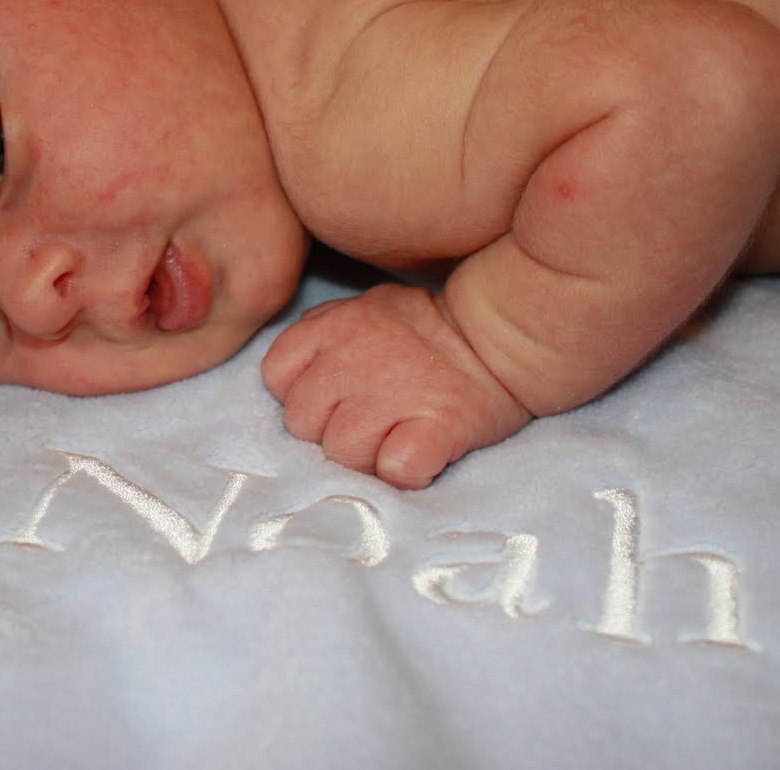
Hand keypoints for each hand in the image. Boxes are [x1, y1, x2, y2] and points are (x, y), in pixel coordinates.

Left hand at [261, 283, 531, 488]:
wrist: (503, 334)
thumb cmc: (428, 331)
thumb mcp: (365, 309)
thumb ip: (323, 338)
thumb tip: (295, 381)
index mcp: (334, 326)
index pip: (277, 375)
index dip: (301, 394)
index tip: (333, 398)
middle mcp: (354, 358)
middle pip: (302, 423)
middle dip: (329, 432)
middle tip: (368, 424)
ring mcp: (394, 394)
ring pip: (342, 453)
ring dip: (366, 458)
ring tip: (395, 438)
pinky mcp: (437, 427)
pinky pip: (396, 469)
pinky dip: (406, 471)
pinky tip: (420, 454)